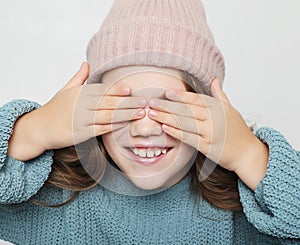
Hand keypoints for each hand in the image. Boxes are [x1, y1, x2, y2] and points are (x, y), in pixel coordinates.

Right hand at [8, 62, 145, 160]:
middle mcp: (81, 105)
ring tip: (140, 113)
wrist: (39, 128)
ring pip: (108, 116)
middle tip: (144, 101)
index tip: (131, 89)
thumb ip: (79, 78)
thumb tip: (87, 63)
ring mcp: (81, 120)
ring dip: (126, 115)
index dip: (117, 89)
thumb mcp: (65, 90)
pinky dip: (114, 127)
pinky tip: (125, 125)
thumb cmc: (54, 108)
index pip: (102, 90)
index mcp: (79, 93)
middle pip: (109, 103)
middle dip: (128, 102)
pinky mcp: (81, 134)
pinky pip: (101, 130)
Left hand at [148, 79, 264, 173]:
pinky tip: (165, 128)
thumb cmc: (238, 131)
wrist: (248, 153)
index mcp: (218, 108)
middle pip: (186, 109)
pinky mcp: (207, 146)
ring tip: (152, 113)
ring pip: (185, 123)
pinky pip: (188, 138)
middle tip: (152, 102)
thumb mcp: (231, 110)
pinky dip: (176, 132)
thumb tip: (214, 80)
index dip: (180, 95)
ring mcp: (210, 133)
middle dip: (167, 105)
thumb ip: (220, 95)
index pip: (196, 99)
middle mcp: (213, 119)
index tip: (166, 92)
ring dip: (166, 118)